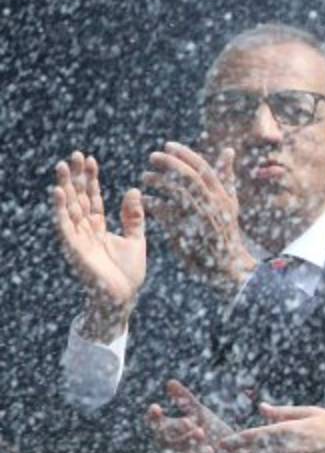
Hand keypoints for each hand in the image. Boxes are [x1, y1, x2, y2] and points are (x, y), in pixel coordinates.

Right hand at [52, 151, 145, 340]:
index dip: (91, 179)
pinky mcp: (74, 249)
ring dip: (65, 187)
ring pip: (70, 208)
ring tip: (62, 165)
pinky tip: (59, 192)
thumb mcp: (136, 239)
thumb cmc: (129, 273)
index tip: (90, 159)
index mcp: (100, 227)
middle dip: (75, 177)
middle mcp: (86, 230)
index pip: (93, 197)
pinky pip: (65, 226)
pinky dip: (61, 209)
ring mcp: (78, 239)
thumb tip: (133, 189)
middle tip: (74, 155)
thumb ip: (133, 216)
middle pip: (79, 198)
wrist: (123, 298)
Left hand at [141, 142, 255, 295]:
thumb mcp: (230, 201)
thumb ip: (226, 175)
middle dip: (169, 163)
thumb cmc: (226, 230)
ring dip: (157, 182)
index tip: (168, 145)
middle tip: (152, 156)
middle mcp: (211, 204)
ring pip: (175, 193)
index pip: (202, 168)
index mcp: (221, 194)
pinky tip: (144, 199)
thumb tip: (228, 150)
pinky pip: (163, 212)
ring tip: (145, 177)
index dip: (184, 154)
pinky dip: (152, 203)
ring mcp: (197, 217)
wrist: (226, 263)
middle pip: (188, 177)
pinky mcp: (184, 231)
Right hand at [147, 380, 234, 452]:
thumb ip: (185, 401)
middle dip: (176, 434)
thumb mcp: (201, 417)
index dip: (155, 421)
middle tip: (190, 422)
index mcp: (174, 442)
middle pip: (169, 447)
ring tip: (204, 437)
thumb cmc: (212, 437)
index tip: (155, 407)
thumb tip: (169, 382)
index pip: (159, 431)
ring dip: (193, 451)